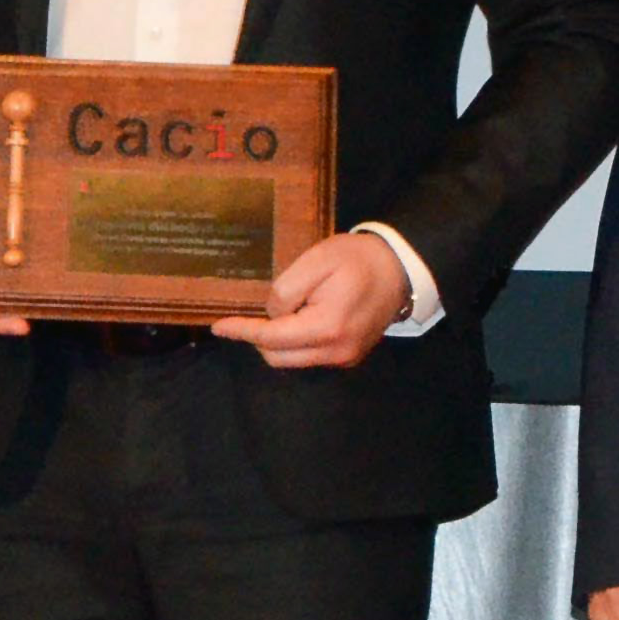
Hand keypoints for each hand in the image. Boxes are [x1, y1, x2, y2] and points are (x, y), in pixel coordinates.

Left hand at [212, 228, 409, 371]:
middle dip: (258, 338)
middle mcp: (335, 352)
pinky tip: (296, 319)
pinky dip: (294, 342)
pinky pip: (310, 356)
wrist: (400, 268)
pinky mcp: (349, 356)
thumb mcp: (317, 261)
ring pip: (292, 360)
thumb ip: (286, 289)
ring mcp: (344, 358)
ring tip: (280, 312)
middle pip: (277, 357)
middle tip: (252, 312)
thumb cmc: (358, 259)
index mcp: (326, 328)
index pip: (271, 338)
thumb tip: (270, 313)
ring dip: (277, 341)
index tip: (218, 326)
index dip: (242, 331)